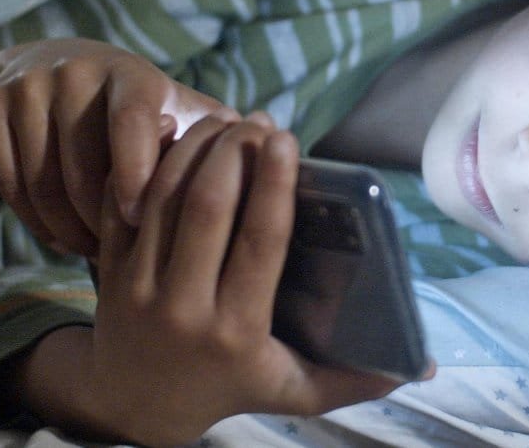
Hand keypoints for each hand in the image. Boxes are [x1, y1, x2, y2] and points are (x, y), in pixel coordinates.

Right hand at [0, 38, 229, 256]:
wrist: (53, 65)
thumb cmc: (142, 107)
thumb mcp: (179, 108)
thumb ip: (219, 135)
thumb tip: (277, 155)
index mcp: (133, 75)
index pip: (132, 123)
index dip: (137, 173)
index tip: (141, 217)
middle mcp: (77, 71)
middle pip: (81, 168)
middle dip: (104, 221)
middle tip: (128, 255)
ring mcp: (28, 86)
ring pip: (41, 183)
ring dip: (70, 230)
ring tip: (98, 253)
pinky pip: (8, 183)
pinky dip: (34, 221)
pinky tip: (62, 238)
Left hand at [39, 114, 400, 445]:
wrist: (135, 409)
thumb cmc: (229, 389)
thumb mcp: (293, 393)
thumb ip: (354, 381)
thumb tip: (423, 369)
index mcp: (238, 329)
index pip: (259, 244)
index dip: (274, 186)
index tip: (287, 140)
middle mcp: (184, 306)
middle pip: (206, 208)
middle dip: (234, 152)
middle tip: (259, 122)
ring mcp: (137, 288)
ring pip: (162, 199)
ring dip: (195, 149)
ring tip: (227, 119)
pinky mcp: (106, 272)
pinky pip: (122, 205)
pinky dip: (146, 164)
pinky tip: (177, 132)